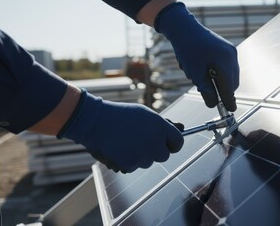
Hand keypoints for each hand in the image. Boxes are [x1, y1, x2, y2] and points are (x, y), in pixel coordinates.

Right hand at [58, 90, 183, 172]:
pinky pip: (134, 166)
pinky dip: (128, 160)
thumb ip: (163, 124)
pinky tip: (120, 148)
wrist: (97, 122)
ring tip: (127, 141)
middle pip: (164, 155)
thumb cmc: (122, 115)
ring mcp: (143, 155)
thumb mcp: (145, 114)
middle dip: (156, 151)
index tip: (168, 144)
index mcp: (161, 127)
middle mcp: (155, 142)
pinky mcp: (131, 164)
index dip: (173, 144)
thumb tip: (182, 127)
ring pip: (148, 161)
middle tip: (143, 142)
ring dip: (141, 155)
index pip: (178, 142)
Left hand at [155, 2, 238, 110]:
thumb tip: (213, 104)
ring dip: (219, 81)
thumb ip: (206, 90)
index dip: (228, 100)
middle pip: (232, 82)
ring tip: (200, 75)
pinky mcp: (227, 50)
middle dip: (222, 90)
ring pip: (230, 76)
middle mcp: (232, 55)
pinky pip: (227, 67)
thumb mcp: (194, 73)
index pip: (229, 87)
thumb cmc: (187, 48)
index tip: (230, 110)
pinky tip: (204, 68)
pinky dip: (219, 73)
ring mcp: (231, 51)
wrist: (184, 27)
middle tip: (208, 94)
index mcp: (225, 61)